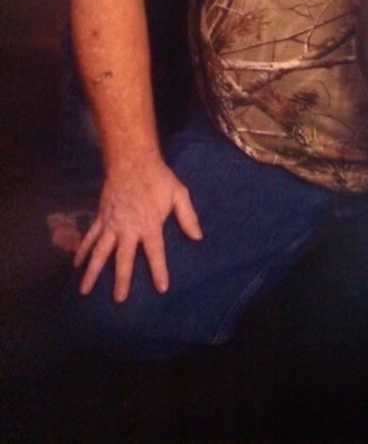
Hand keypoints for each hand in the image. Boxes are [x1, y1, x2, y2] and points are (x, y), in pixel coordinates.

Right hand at [74, 156, 202, 301]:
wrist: (132, 161)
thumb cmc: (158, 178)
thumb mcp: (179, 193)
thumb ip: (187, 216)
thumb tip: (198, 238)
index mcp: (149, 224)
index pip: (155, 252)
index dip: (158, 270)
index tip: (161, 288)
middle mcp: (128, 228)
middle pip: (123, 258)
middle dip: (122, 279)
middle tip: (119, 300)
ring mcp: (112, 223)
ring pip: (100, 251)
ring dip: (92, 271)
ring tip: (84, 290)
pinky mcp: (101, 217)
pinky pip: (90, 236)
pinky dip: (82, 249)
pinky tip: (76, 264)